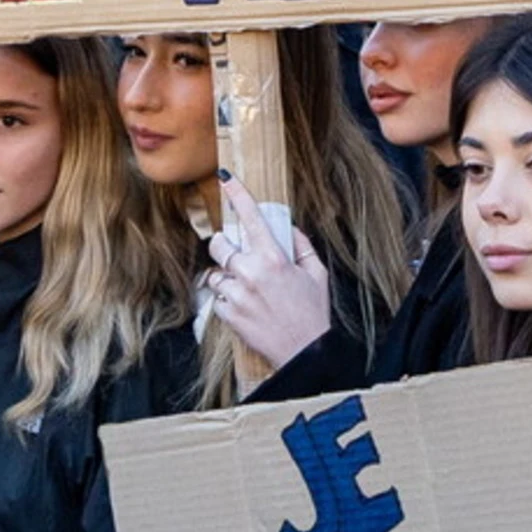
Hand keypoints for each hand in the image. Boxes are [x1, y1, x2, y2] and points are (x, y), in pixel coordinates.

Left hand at [206, 176, 329, 372]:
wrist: (304, 353)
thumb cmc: (313, 312)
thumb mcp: (316, 274)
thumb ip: (301, 246)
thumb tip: (287, 228)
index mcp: (275, 258)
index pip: (252, 218)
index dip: (238, 195)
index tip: (227, 179)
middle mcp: (251, 272)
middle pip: (218, 244)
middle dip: (224, 247)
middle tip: (237, 257)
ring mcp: (237, 293)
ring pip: (215, 273)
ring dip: (227, 279)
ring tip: (249, 292)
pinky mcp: (227, 313)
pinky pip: (217, 297)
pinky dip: (227, 300)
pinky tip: (246, 309)